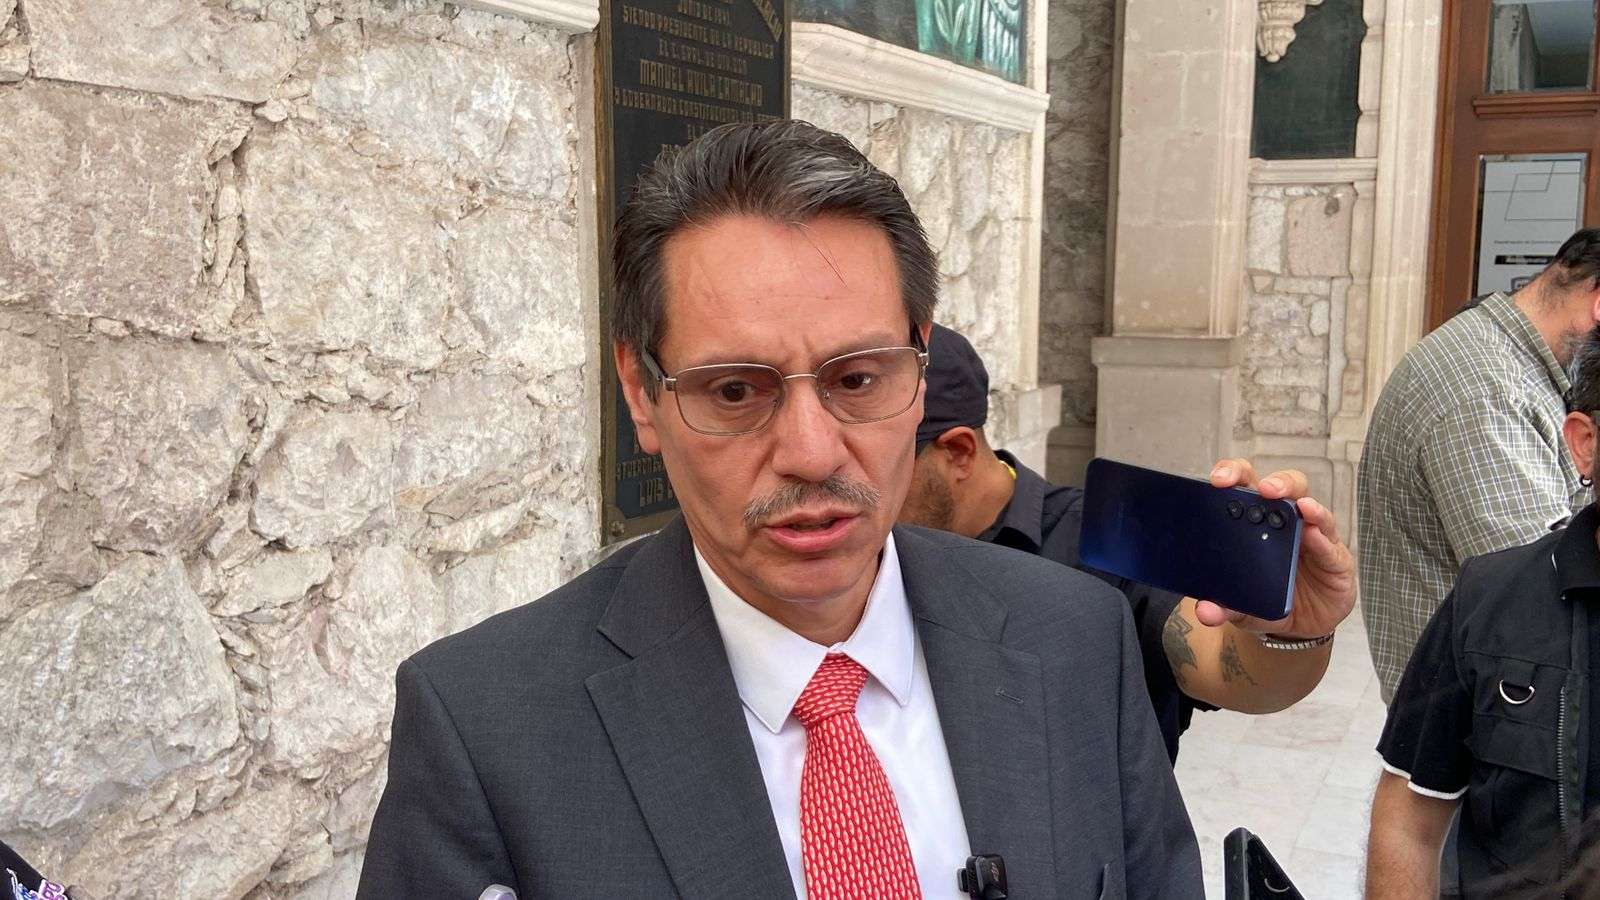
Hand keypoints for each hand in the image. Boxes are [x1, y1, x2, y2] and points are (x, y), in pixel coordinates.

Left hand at [1198, 458, 1356, 638]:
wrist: (1300, 626)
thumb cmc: (1266, 600)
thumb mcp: (1240, 605)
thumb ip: (1222, 606)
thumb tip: (1204, 612)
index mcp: (1254, 521)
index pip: (1244, 487)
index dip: (1233, 475)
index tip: (1218, 479)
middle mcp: (1284, 521)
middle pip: (1282, 486)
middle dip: (1274, 482)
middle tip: (1264, 489)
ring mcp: (1312, 536)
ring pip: (1311, 506)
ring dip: (1303, 503)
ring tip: (1298, 505)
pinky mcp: (1335, 557)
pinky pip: (1329, 543)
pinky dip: (1321, 536)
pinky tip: (1313, 533)